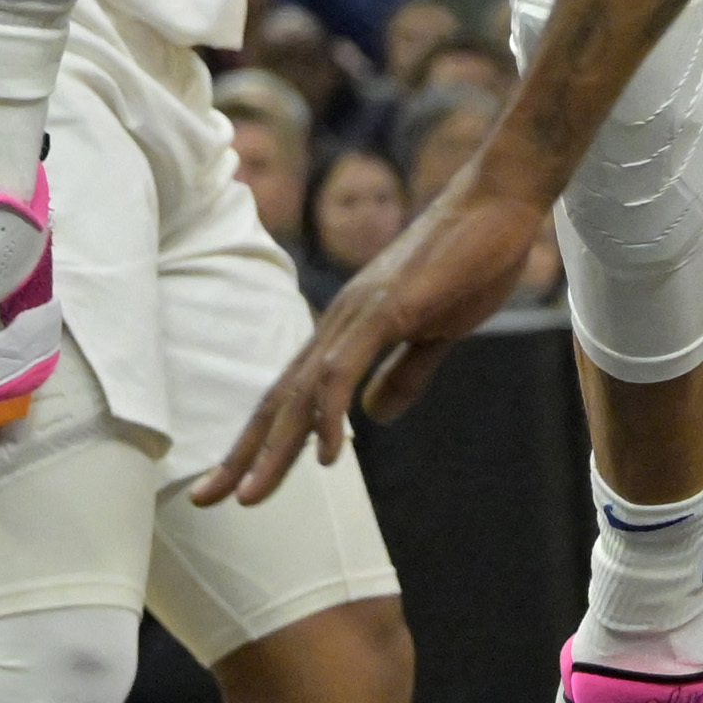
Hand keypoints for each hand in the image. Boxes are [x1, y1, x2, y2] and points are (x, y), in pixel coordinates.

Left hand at [194, 171, 546, 509]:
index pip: (291, 395)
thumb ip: (405, 373)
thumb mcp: (436, 332)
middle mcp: (341, 322)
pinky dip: (331, 412)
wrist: (499, 202)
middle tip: (204, 501)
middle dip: (242, 453)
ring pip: (304, 391)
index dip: (258, 440)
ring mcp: (360, 314)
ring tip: (249, 495)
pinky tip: (329, 453)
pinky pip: (347, 368)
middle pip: (280, 398)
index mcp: (349, 329)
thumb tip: (375, 417)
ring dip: (274, 446)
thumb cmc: (471, 260)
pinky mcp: (389, 309)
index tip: (229, 484)